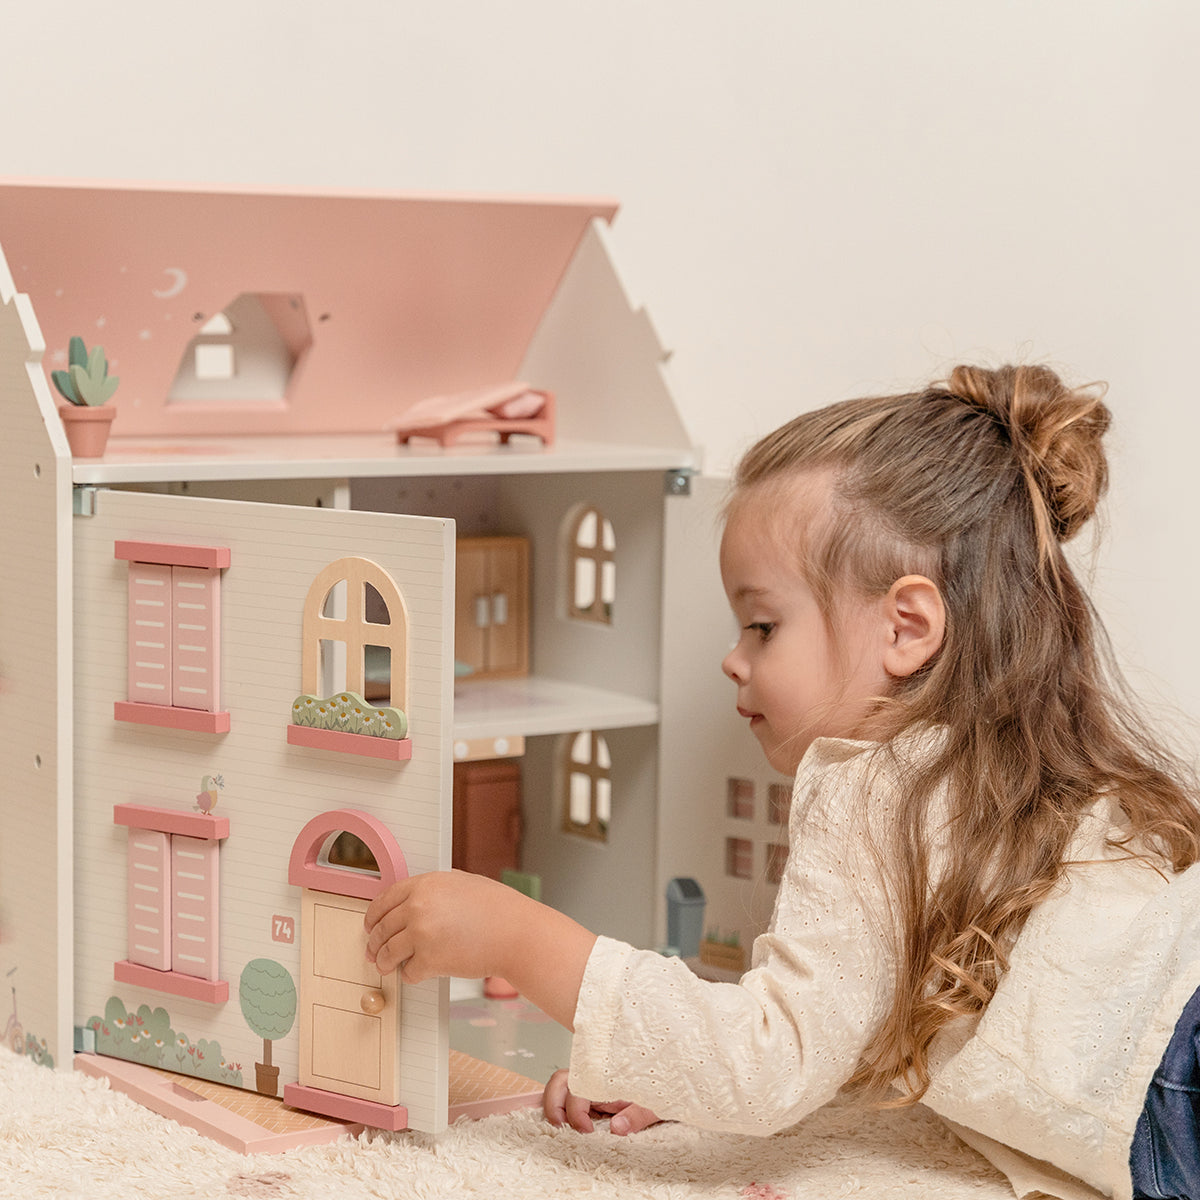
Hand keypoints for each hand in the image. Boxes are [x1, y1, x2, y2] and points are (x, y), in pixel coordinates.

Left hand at [364, 870, 522, 982]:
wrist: (516, 933)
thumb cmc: (497, 909)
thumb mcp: (462, 882)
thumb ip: (435, 888)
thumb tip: (415, 899)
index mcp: (425, 885)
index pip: (384, 900)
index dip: (373, 916)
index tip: (370, 926)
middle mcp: (418, 907)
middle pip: (382, 928)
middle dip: (374, 942)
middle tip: (373, 951)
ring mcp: (421, 934)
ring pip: (388, 952)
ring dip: (385, 962)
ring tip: (387, 966)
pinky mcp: (429, 961)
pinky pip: (408, 972)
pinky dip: (410, 975)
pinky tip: (416, 972)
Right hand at [543, 1068, 660, 1135]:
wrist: (671, 1081)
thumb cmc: (662, 1089)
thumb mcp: (654, 1105)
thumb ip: (636, 1115)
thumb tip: (617, 1128)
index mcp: (608, 1078)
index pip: (579, 1088)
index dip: (576, 1111)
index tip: (586, 1131)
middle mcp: (596, 1078)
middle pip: (561, 1080)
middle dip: (554, 1103)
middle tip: (561, 1128)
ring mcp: (592, 1084)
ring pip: (560, 1085)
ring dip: (554, 1105)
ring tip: (560, 1128)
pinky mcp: (591, 1095)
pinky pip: (567, 1095)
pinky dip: (559, 1107)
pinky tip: (564, 1125)